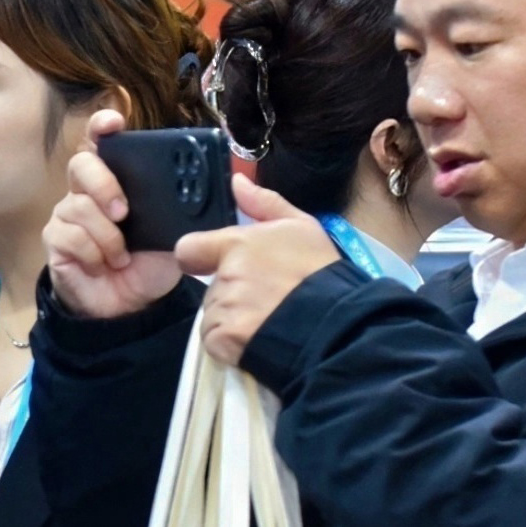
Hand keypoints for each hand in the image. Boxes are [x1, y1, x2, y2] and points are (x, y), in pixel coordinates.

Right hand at [44, 109, 184, 321]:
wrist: (130, 305)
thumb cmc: (149, 262)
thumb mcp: (175, 234)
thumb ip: (182, 209)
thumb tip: (208, 190)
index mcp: (117, 180)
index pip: (102, 142)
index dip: (103, 127)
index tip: (113, 124)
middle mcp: (88, 190)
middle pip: (81, 164)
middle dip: (103, 185)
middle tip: (123, 212)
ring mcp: (68, 214)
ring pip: (78, 206)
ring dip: (107, 235)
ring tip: (120, 256)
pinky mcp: (56, 239)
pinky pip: (69, 236)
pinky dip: (94, 253)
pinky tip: (103, 266)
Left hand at [174, 181, 340, 366]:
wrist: (335, 323)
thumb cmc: (320, 273)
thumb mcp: (302, 227)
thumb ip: (264, 203)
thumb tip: (236, 182)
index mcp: (237, 244)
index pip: (189, 249)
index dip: (199, 258)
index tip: (214, 266)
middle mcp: (225, 275)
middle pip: (212, 287)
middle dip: (232, 294)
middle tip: (267, 298)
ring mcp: (224, 309)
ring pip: (215, 315)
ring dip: (233, 320)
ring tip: (268, 320)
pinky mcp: (224, 340)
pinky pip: (215, 341)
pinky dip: (231, 344)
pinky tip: (258, 339)